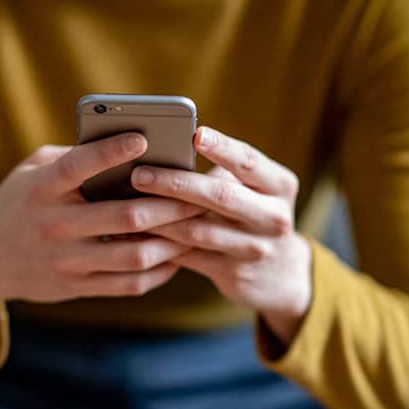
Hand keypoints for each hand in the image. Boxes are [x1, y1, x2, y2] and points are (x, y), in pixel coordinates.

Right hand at [0, 133, 204, 348]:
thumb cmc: (19, 203)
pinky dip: (158, 272)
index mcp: (42, 188)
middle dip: (169, 206)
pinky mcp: (75, 287)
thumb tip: (128, 147)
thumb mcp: (32, 171)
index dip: (112, 152)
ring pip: (133, 256)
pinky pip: (128, 284)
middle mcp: (54, 226)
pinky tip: (175, 257)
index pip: (79, 166)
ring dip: (172, 242)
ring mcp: (65, 261)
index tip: (144, 138)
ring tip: (194, 227)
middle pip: (124, 217)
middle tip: (198, 195)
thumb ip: (73, 157)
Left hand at [132, 126, 312, 344]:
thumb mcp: (256, 191)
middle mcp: (273, 217)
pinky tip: (135, 233)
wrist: (280, 274)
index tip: (195, 134)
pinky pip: (188, 256)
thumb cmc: (254, 214)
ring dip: (159, 217)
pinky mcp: (233, 274)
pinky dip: (159, 243)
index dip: (222, 147)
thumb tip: (165, 152)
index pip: (249, 161)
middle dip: (175, 184)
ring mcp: (254, 249)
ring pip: (198, 230)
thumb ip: (224, 174)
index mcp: (280, 186)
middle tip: (139, 174)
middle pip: (220, 196)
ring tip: (127, 204)